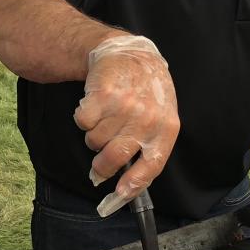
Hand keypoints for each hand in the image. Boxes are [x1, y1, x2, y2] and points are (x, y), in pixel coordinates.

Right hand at [74, 34, 179, 204]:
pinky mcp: (102, 95)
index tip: (118, 195)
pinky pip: (82, 123)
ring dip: (94, 136)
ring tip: (105, 119)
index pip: (151, 166)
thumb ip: (148, 149)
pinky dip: (84, 118)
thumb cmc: (147, 92)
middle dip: (101, 167)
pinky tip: (96, 106)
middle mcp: (146, 118)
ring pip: (94, 141)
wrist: (131, 55)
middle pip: (115, 157)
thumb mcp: (161, 118)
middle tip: (98, 165)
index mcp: (166, 128)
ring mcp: (124, 106)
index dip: (132, 185)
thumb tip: (125, 187)